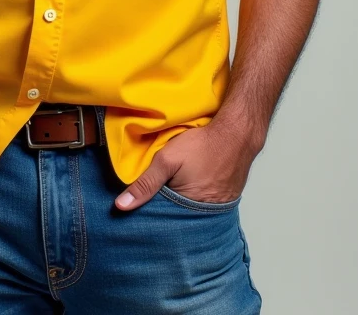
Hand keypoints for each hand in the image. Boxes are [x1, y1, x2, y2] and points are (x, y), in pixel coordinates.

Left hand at [114, 121, 257, 210]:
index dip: (149, 215)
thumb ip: (145, 183)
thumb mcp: (167, 160)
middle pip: (176, 219)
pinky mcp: (225, 199)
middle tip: (151, 201)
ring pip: (189, 212)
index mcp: (188, 212)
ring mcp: (217, 209)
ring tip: (169, 193)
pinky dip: (193, 198)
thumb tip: (121, 206)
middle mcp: (205, 217)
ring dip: (179, 205)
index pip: (162, 222)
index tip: (136, 212)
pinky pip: (204, 205)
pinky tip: (188, 187)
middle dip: (163, 212)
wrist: (236, 134)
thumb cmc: (202, 146)